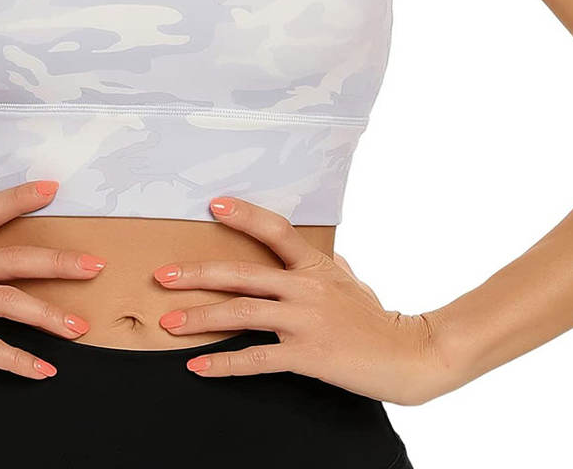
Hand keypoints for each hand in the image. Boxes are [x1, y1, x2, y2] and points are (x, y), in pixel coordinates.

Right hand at [0, 180, 105, 379]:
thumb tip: (0, 256)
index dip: (21, 198)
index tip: (53, 189)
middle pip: (14, 258)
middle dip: (59, 263)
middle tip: (95, 267)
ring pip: (8, 301)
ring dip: (49, 315)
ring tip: (80, 327)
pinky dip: (18, 360)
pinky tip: (44, 370)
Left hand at [152, 196, 452, 404]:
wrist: (409, 355)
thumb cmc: (377, 317)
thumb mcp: (351, 280)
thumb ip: (328, 265)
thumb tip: (322, 251)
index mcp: (314, 266)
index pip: (275, 230)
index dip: (245, 215)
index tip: (214, 206)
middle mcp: (305, 288)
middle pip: (242, 274)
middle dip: (197, 273)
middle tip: (163, 275)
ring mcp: (304, 321)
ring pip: (241, 314)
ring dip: (200, 318)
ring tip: (168, 321)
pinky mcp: (306, 355)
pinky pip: (256, 359)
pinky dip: (224, 364)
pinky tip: (198, 367)